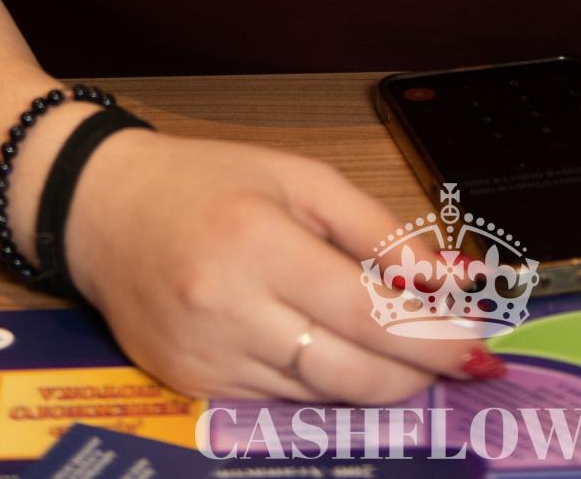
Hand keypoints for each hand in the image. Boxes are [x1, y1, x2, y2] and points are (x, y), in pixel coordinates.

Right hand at [63, 126, 504, 402]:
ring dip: (377, 385)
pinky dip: (321, 388)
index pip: (366, 312)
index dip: (429, 337)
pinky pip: (278, 402)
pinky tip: (349, 366)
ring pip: (318, 395)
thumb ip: (377, 230)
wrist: (102, 209)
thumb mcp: (300, 179)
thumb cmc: (211, 181)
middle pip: (349, 369)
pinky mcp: (190, 388)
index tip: (478, 344)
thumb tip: (450, 277)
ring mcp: (207, 359)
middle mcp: (230, 309)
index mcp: (260, 243)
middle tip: (462, 363)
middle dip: (416, 374)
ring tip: (416, 364)